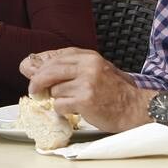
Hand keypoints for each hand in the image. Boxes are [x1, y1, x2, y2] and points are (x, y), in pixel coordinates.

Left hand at [19, 47, 147, 132]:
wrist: (134, 108)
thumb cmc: (116, 91)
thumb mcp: (98, 69)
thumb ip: (75, 67)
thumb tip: (43, 68)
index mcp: (90, 57)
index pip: (58, 57)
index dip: (43, 65)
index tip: (34, 73)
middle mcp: (88, 67)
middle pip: (50, 70)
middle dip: (37, 80)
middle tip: (33, 90)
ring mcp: (86, 84)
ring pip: (55, 90)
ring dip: (57, 98)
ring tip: (71, 102)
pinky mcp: (85, 101)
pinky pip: (59, 104)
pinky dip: (61, 109)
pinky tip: (72, 110)